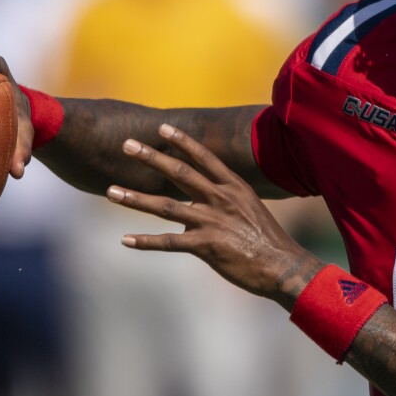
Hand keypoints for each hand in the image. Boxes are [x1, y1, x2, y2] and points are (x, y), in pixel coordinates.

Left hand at [108, 124, 321, 306]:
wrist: (284, 266)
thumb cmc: (269, 240)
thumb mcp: (251, 208)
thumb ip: (228, 199)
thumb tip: (207, 196)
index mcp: (234, 187)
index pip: (203, 157)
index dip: (181, 142)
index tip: (161, 128)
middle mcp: (221, 199)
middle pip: (179, 173)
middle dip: (150, 158)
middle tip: (126, 145)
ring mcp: (212, 222)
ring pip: (165, 206)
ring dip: (135, 198)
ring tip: (110, 191)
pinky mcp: (206, 246)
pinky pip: (169, 242)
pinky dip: (146, 241)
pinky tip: (126, 240)